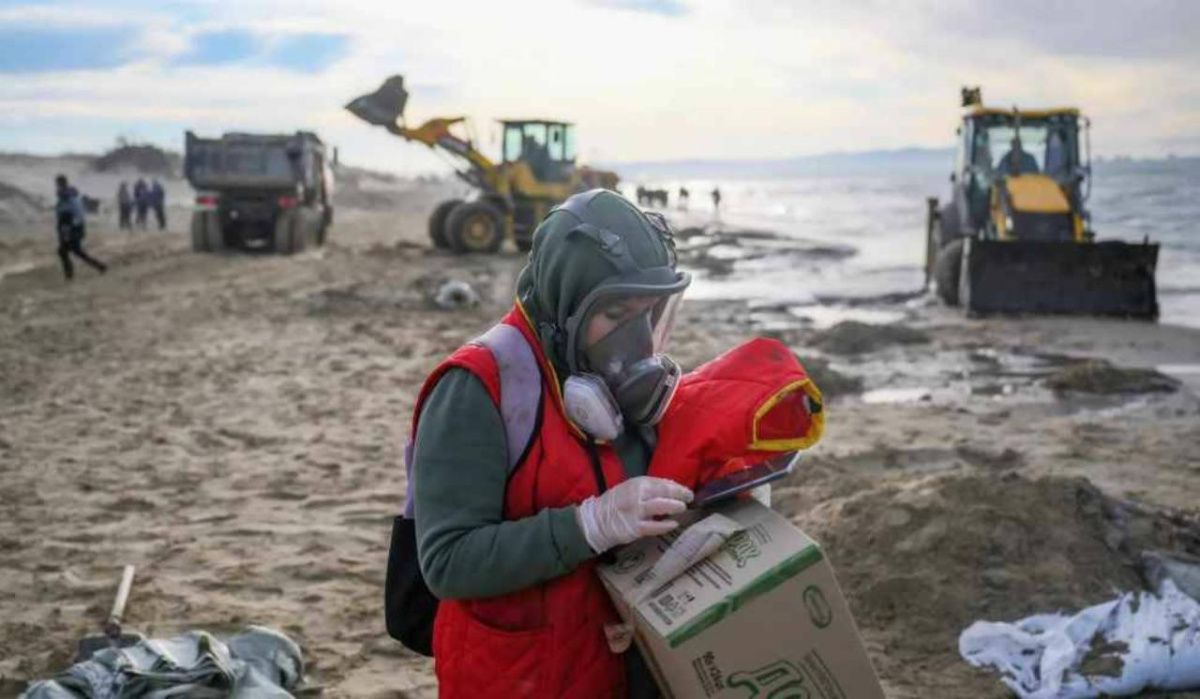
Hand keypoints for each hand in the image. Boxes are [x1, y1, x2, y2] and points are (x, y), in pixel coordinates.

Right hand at [575, 476, 692, 553]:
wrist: (597, 520)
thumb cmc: (616, 503)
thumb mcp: (631, 489)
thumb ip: (650, 488)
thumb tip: (673, 487)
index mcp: (637, 483)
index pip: (662, 483)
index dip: (677, 487)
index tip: (686, 491)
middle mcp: (637, 494)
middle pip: (664, 492)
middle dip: (680, 494)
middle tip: (690, 498)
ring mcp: (636, 511)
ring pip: (660, 506)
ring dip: (674, 506)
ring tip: (683, 507)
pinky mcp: (634, 528)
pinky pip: (653, 526)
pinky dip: (665, 525)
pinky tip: (674, 524)